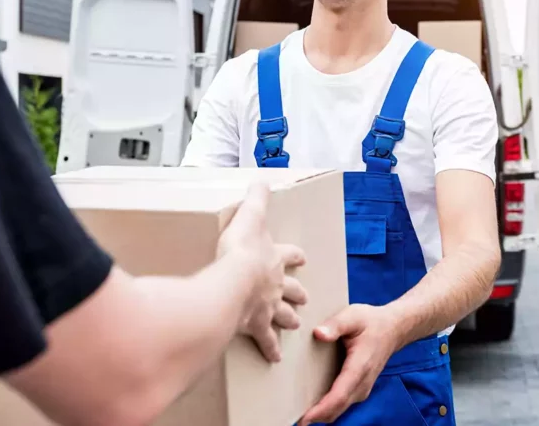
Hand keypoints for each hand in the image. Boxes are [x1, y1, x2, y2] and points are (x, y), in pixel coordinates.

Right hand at [217, 183, 307, 362]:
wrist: (234, 283)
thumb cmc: (240, 250)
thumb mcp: (249, 216)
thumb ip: (256, 199)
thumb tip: (262, 181)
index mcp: (274, 259)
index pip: (290, 255)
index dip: (295, 256)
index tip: (302, 258)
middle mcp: (275, 285)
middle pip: (290, 290)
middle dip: (296, 293)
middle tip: (304, 297)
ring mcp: (268, 307)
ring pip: (282, 315)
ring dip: (288, 320)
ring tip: (295, 325)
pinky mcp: (257, 326)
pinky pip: (266, 340)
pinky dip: (270, 348)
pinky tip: (274, 358)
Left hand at [298, 304, 401, 425]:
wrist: (393, 328)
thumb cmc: (371, 321)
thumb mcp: (353, 316)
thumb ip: (335, 325)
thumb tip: (318, 334)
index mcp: (359, 367)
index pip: (340, 395)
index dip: (321, 409)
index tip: (304, 418)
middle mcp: (362, 383)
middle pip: (337, 408)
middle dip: (316, 417)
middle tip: (292, 419)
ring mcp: (361, 388)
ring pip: (339, 409)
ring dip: (320, 414)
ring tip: (296, 412)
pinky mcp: (358, 389)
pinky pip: (341, 404)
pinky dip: (326, 408)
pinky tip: (310, 404)